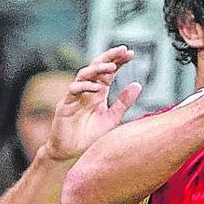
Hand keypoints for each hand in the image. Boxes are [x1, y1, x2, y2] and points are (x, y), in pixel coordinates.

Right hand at [42, 46, 141, 162]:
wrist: (70, 153)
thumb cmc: (89, 136)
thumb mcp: (112, 119)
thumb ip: (123, 103)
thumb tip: (138, 84)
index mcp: (98, 92)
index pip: (108, 72)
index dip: (118, 61)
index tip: (131, 54)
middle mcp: (86, 91)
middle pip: (96, 67)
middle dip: (109, 57)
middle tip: (122, 50)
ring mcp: (75, 96)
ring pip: (84, 74)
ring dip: (97, 69)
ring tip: (111, 67)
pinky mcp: (65, 105)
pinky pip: (73, 90)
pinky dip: (84, 87)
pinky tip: (96, 88)